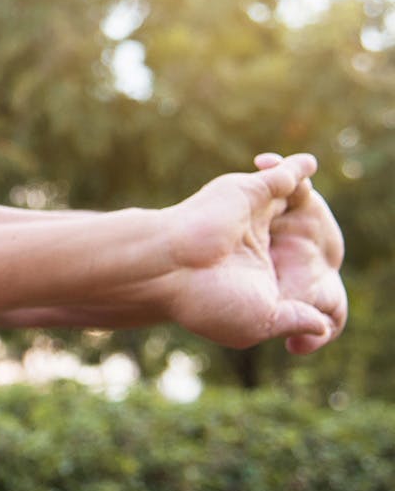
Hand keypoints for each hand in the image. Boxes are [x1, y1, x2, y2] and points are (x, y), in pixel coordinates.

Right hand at [159, 153, 345, 351]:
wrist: (168, 268)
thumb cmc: (208, 300)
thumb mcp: (262, 322)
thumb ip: (296, 319)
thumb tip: (322, 327)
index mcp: (255, 275)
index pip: (285, 271)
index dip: (301, 276)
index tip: (316, 291)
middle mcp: (253, 244)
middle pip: (287, 234)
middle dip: (297, 235)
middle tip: (314, 244)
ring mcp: (251, 216)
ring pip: (287, 202)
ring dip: (299, 195)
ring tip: (311, 195)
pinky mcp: (250, 192)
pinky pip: (285, 176)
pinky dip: (297, 168)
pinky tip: (308, 163)